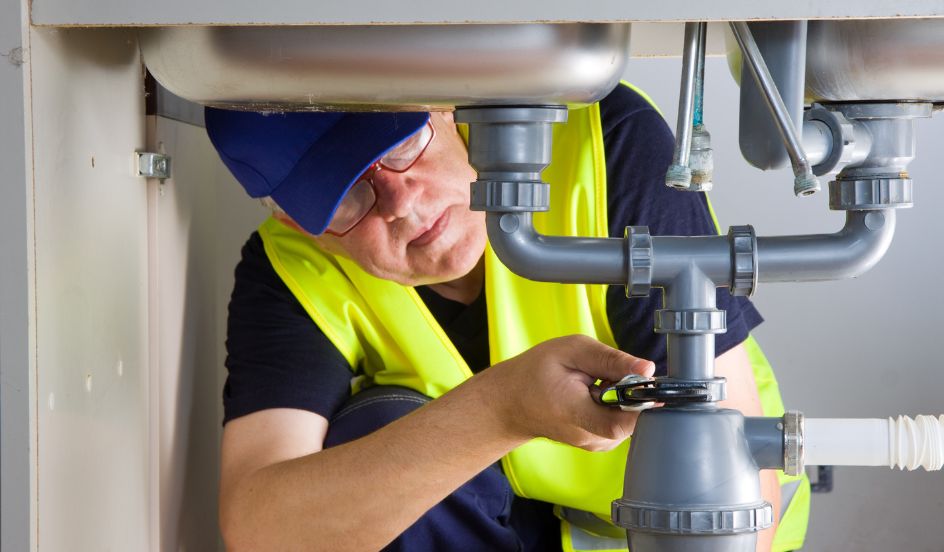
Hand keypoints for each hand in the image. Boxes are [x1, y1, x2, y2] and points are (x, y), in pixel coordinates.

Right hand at [481, 335, 655, 451]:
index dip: (642, 403)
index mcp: (575, 413)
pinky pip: (620, 424)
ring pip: (629, 421)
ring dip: (622, 400)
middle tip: (606, 375)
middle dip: (630, 393)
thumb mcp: (572, 351)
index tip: (643, 382)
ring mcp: (594, 444)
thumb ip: (610, 359)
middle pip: (632, 420)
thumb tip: (647, 369)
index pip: (622, 423)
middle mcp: (587, 436)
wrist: (510, 403)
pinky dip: (615, 408)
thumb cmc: (535, 374)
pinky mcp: (598, 443)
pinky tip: (595, 396)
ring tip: (595, 385)